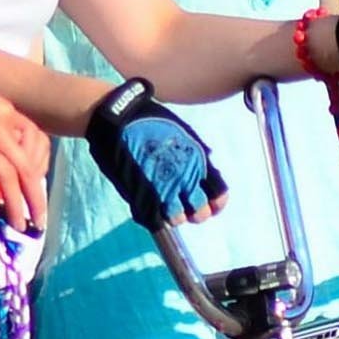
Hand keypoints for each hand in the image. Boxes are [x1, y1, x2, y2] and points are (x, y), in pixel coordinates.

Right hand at [84, 86, 226, 228]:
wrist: (119, 118)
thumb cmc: (150, 119)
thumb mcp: (183, 134)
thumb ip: (197, 157)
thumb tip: (205, 175)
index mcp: (198, 163)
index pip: (219, 196)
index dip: (216, 204)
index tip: (211, 205)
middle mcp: (185, 179)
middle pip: (200, 212)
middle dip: (195, 212)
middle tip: (184, 205)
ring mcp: (163, 190)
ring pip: (178, 219)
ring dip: (173, 215)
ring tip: (163, 205)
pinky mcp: (141, 197)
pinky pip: (154, 221)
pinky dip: (154, 220)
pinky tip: (149, 211)